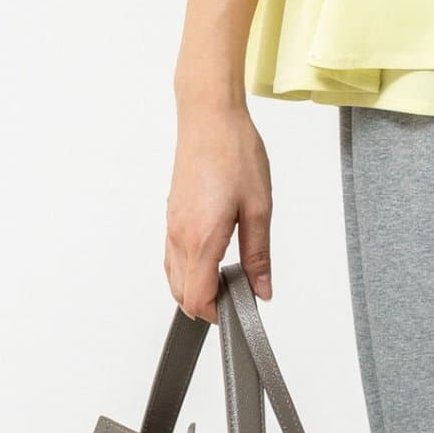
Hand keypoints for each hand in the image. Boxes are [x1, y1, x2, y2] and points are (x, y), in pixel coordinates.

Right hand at [164, 98, 273, 323]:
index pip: (198, 299)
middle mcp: (179, 237)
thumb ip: (258, 254)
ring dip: (196, 288)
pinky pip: (172, 257)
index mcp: (201, 239)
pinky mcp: (171, 215)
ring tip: (229, 276)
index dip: (218, 314)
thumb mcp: (259, 206)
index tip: (239, 311)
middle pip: (182, 295)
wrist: (209, 118)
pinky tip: (212, 256)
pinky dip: (188, 269)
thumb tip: (262, 290)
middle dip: (207, 305)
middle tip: (239, 294)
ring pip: (174, 277)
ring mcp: (171, 226)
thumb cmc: (235, 153)